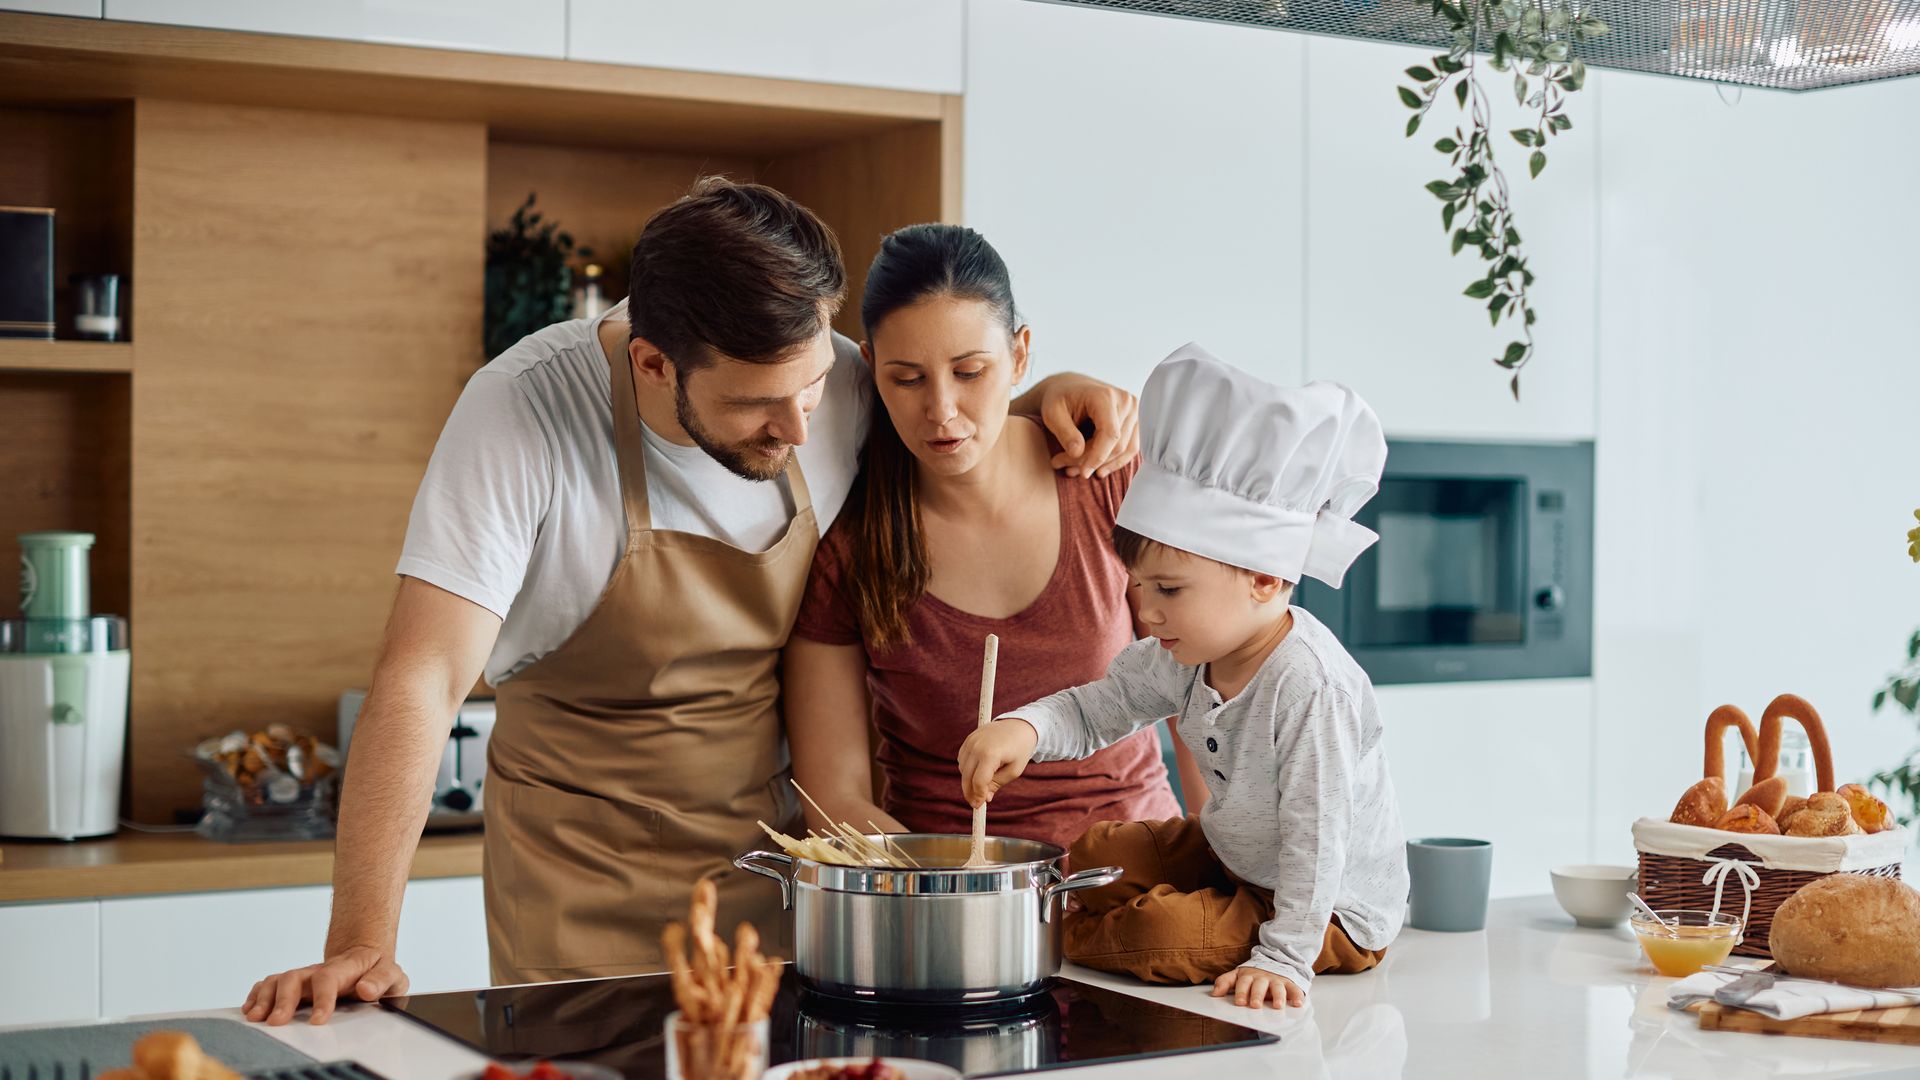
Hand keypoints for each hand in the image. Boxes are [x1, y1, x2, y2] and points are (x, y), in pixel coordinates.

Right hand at [242, 944, 408, 1025]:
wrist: (366, 958)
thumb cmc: (377, 971)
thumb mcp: (392, 975)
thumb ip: (382, 981)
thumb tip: (366, 990)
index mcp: (345, 968)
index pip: (328, 978)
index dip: (321, 999)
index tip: (317, 1021)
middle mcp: (319, 970)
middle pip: (295, 977)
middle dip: (283, 1000)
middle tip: (277, 1022)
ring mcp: (305, 976)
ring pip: (278, 980)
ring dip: (264, 998)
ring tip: (256, 1017)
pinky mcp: (294, 983)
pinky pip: (270, 983)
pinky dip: (256, 995)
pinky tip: (250, 1009)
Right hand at [957, 718, 1039, 806]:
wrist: (1019, 725)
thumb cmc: (1020, 749)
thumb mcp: (1014, 770)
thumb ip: (997, 784)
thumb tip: (984, 798)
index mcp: (991, 754)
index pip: (979, 781)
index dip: (978, 796)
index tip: (979, 805)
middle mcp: (977, 746)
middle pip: (966, 777)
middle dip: (970, 792)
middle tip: (975, 803)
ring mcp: (971, 741)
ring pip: (962, 769)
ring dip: (968, 780)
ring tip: (982, 785)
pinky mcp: (968, 739)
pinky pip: (962, 759)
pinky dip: (967, 768)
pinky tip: (978, 771)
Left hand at [1038, 374, 1138, 478]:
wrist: (1071, 387)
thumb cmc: (1060, 398)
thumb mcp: (1052, 413)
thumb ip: (1064, 432)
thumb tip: (1078, 453)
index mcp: (1105, 396)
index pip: (1110, 434)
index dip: (1098, 457)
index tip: (1083, 472)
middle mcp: (1126, 401)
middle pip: (1117, 444)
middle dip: (1092, 461)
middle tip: (1065, 467)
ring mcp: (1135, 411)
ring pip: (1125, 449)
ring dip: (1103, 464)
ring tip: (1076, 469)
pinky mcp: (1136, 421)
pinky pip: (1131, 448)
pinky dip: (1114, 461)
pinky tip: (1097, 469)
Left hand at [1210, 966, 1303, 1008]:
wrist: (1275, 961)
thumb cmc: (1254, 975)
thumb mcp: (1238, 975)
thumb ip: (1225, 982)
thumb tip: (1214, 993)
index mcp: (1249, 976)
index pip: (1243, 983)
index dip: (1241, 992)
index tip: (1239, 1002)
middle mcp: (1263, 977)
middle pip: (1259, 985)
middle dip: (1257, 995)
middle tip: (1254, 1005)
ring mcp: (1276, 980)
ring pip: (1277, 987)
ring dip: (1278, 996)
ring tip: (1277, 1006)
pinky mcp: (1289, 983)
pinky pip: (1294, 989)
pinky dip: (1297, 995)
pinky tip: (1297, 1003)